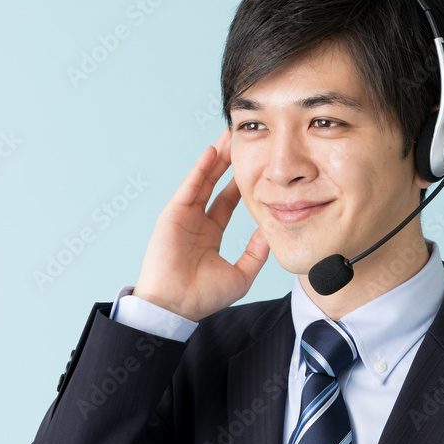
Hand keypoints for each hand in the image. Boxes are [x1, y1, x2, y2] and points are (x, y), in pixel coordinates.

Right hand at [133, 128, 269, 321]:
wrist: (176, 306)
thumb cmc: (203, 297)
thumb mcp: (241, 275)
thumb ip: (256, 253)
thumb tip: (270, 233)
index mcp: (210, 234)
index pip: (227, 202)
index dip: (241, 183)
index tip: (256, 166)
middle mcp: (196, 222)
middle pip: (216, 184)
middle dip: (229, 162)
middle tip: (243, 141)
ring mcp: (184, 216)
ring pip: (203, 180)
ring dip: (217, 158)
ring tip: (230, 136)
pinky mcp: (173, 214)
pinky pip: (190, 187)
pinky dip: (200, 169)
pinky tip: (212, 152)